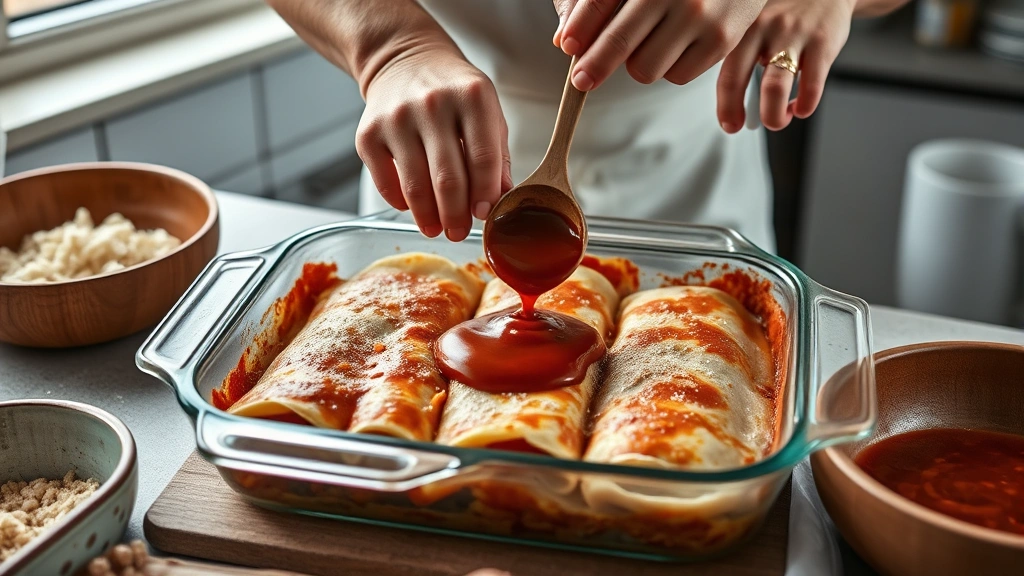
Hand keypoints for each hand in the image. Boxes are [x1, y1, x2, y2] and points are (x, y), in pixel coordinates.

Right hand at [356, 47, 512, 240]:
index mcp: (471, 97)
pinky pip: (385, 182)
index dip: (485, 194)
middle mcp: (433, 104)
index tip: (484, 214)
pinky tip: (411, 206)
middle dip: (456, 215)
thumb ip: (497, 155)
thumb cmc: (453, 91)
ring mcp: (397, 118)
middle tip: (459, 233)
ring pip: (415, 185)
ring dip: (427, 216)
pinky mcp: (368, 133)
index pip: (483, 158)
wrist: (405, 60)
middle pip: (448, 177)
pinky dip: (400, 202)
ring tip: (436, 228)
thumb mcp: (487, 111)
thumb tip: (500, 200)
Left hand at [551, 0, 765, 89]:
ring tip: (646, 44)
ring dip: (636, 64)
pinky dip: (668, 68)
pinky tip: (675, 46)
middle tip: (582, 79)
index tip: (568, 46)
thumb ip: (597, 1)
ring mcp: (700, 17)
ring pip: (644, 68)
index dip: (581, 26)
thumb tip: (566, 39)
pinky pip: (676, 76)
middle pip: (620, 41)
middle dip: (595, 64)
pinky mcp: (721, 42)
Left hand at [717, 0, 855, 131]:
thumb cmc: (789, 15)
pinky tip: (801, 108)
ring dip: (773, 115)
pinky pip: (811, 86)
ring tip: (776, 121)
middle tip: (738, 127)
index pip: (725, 73)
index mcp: (746, 29)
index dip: (724, 105)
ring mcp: (794, 36)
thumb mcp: (758, 24)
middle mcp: (765, 29)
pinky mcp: (823, 42)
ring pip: (775, 88)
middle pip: (739, 79)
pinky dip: (805, 106)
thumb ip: (743, 56)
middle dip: (734, 111)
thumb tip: (731, 102)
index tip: (727, 123)